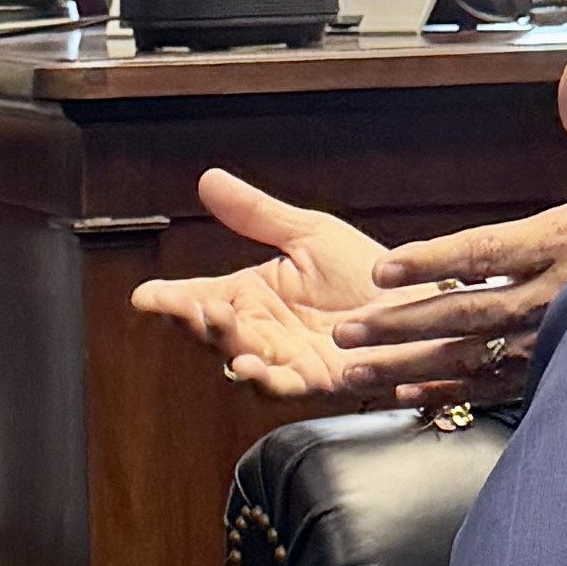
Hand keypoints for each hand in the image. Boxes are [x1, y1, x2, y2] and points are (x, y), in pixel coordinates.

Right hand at [131, 171, 424, 399]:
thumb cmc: (368, 273)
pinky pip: (284, 385)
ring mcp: (288, 359)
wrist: (422, 303)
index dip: (171, 299)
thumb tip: (208, 179)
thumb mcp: (309, 233)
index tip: (145, 297)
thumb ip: (256, 213)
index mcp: (255, 295)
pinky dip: (264, 379)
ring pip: (242, 358)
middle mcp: (264, 331)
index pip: (201, 296)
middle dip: (192, 321)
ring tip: (215, 324)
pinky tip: (249, 366)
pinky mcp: (318, 380)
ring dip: (225, 345)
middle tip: (180, 306)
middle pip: (214, 332)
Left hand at [339, 54, 566, 403]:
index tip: (385, 270)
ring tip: (358, 370)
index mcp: (562, 242)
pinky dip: (451, 393)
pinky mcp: (558, 367)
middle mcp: (551, 296)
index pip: (484, 253)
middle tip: (346, 330)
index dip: (432, 262)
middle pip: (464, 313)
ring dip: (410, 363)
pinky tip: (412, 393)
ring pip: (470, 356)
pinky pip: (496, 386)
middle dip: (401, 323)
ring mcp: (552, 339)